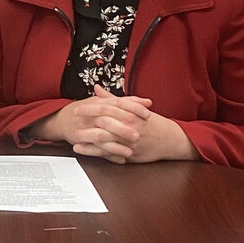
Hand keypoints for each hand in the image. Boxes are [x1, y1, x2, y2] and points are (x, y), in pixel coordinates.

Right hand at [43, 85, 152, 163]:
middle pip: (108, 120)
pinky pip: (96, 149)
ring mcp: (87, 128)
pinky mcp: (83, 141)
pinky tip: (121, 159)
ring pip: (101, 137)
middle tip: (137, 135)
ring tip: (130, 152)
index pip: (117, 103)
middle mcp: (92, 115)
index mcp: (99, 103)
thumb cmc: (88, 110)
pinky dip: (109, 155)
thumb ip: (126, 102)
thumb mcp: (106, 102)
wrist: (65, 119)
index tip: (147, 114)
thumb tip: (147, 102)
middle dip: (122, 129)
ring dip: (116, 146)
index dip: (133, 108)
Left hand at [71, 87, 198, 163]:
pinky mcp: (129, 154)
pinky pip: (109, 154)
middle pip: (103, 125)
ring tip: (74, 139)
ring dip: (88, 141)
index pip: (105, 109)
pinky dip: (95, 152)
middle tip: (73, 124)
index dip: (89, 109)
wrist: (170, 139)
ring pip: (105, 141)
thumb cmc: (150, 122)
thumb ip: (112, 98)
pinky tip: (84, 151)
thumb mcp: (133, 107)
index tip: (77, 109)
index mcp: (128, 113)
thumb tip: (96, 88)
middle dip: (86, 125)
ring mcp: (128, 142)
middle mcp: (128, 127)